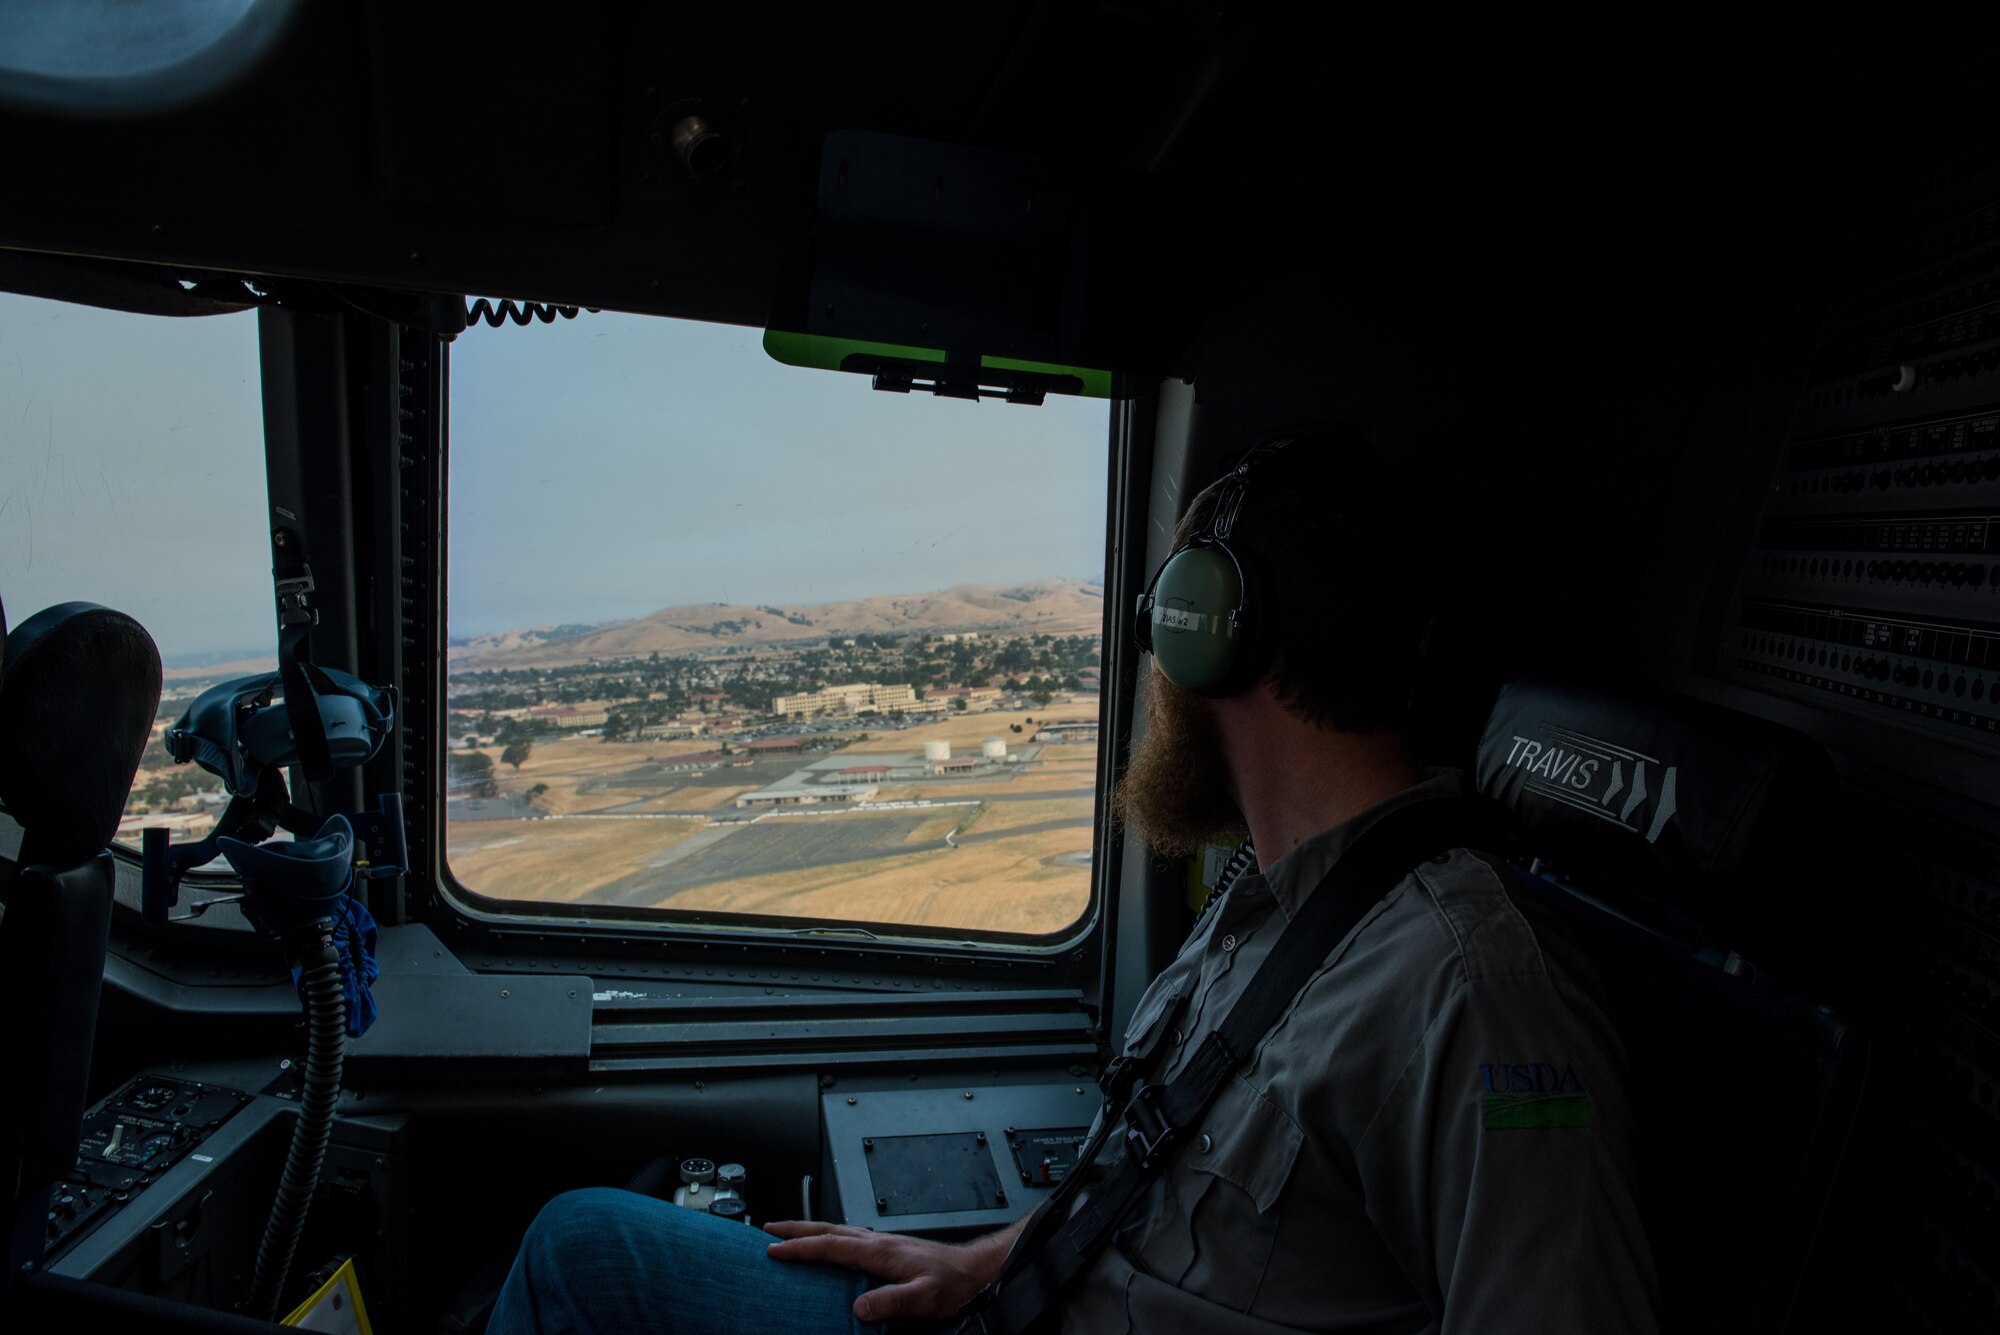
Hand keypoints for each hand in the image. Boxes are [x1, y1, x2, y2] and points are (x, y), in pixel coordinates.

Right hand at [763, 1220, 1006, 1322]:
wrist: (971, 1271)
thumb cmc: (950, 1282)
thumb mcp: (922, 1296)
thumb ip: (891, 1300)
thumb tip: (858, 1308)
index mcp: (880, 1250)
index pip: (831, 1246)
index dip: (800, 1247)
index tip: (774, 1248)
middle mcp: (877, 1241)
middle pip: (828, 1230)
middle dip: (796, 1229)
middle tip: (768, 1229)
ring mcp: (881, 1243)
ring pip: (837, 1231)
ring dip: (810, 1231)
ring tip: (788, 1234)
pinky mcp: (887, 1250)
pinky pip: (848, 1238)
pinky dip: (828, 1238)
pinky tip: (826, 1247)